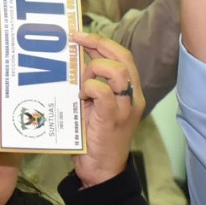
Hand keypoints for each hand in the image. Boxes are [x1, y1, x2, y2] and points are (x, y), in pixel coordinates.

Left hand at [70, 31, 144, 187]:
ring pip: (116, 72)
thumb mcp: (93, 103)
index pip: (122, 55)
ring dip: (94, 70)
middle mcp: (132, 97)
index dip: (102, 40)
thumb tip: (73, 59)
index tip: (80, 34)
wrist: (101, 170)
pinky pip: (104, 93)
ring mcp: (124, 108)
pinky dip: (90, 87)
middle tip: (75, 40)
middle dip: (98, 43)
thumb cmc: (94, 135)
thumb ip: (89, 82)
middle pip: (122, 58)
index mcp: (129, 90)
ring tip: (81, 84)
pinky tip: (81, 95)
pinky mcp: (112, 120)